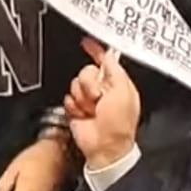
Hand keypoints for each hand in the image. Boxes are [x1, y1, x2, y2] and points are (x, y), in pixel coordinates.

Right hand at [65, 38, 140, 169]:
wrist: (103, 147)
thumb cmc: (118, 124)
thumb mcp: (123, 91)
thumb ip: (115, 70)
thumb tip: (108, 55)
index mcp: (118, 84)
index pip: (105, 61)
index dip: (96, 51)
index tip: (87, 43)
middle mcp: (103, 90)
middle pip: (86, 71)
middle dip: (90, 84)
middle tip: (98, 97)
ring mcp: (89, 100)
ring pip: (75, 84)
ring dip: (82, 98)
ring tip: (92, 109)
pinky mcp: (76, 109)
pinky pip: (68, 98)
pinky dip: (74, 107)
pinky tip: (83, 115)